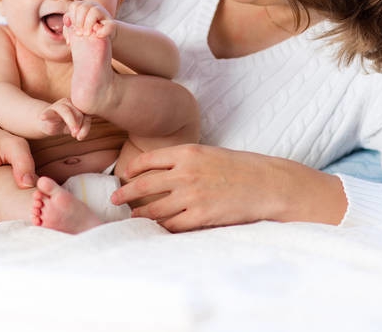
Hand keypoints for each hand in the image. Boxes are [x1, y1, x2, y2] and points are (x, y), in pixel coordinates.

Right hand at [40, 97, 90, 139]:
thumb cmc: (64, 125)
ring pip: (67, 112)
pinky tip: (42, 118)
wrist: (47, 123)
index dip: (85, 126)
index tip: (80, 137)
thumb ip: (83, 128)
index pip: (86, 114)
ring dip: (71, 122)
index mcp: (78, 105)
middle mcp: (69, 102)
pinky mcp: (48, 110)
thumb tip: (80, 136)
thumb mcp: (76, 128)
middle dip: (78, 126)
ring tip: (72, 133)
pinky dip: (47, 115)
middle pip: (78, 113)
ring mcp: (58, 105)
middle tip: (75, 136)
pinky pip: (48, 112)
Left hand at [63, 0, 115, 39]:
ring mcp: (103, 13)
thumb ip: (68, 27)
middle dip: (79, 21)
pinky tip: (97, 36)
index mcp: (83, 6)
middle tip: (79, 33)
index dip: (72, 17)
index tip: (72, 27)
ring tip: (86, 34)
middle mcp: (93, 6)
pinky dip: (102, 31)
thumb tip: (67, 23)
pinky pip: (109, 25)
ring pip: (95, 11)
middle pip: (82, 7)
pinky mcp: (111, 24)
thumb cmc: (85, 33)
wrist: (102, 40)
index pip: (74, 6)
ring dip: (88, 24)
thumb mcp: (76, 30)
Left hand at [110, 144, 345, 231]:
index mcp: (187, 153)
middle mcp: (185, 174)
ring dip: (140, 214)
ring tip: (133, 217)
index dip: (132, 169)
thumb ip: (184, 161)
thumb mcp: (209, 154)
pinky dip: (161, 227)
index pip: (148, 160)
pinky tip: (157, 228)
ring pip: (154, 209)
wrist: (267, 184)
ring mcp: (191, 196)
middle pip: (143, 185)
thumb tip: (160, 171)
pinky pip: (172, 225)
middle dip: (125, 193)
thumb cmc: (240, 168)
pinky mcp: (200, 217)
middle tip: (115, 199)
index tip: (125, 176)